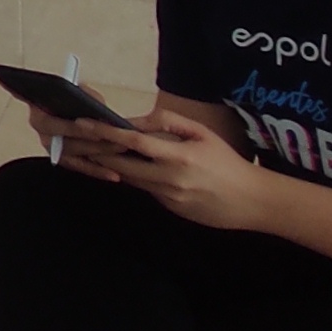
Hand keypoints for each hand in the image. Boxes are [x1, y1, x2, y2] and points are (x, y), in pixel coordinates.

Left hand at [51, 108, 272, 229]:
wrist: (252, 200)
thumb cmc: (227, 161)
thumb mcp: (202, 133)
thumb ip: (168, 122)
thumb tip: (137, 120)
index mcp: (178, 155)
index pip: (132, 142)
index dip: (104, 132)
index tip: (83, 124)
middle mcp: (169, 178)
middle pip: (122, 165)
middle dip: (99, 152)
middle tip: (79, 140)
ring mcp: (169, 197)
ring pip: (132, 180)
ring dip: (116, 166)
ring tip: (99, 151)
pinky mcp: (171, 210)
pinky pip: (147, 191)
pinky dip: (139, 179)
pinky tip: (134, 169)